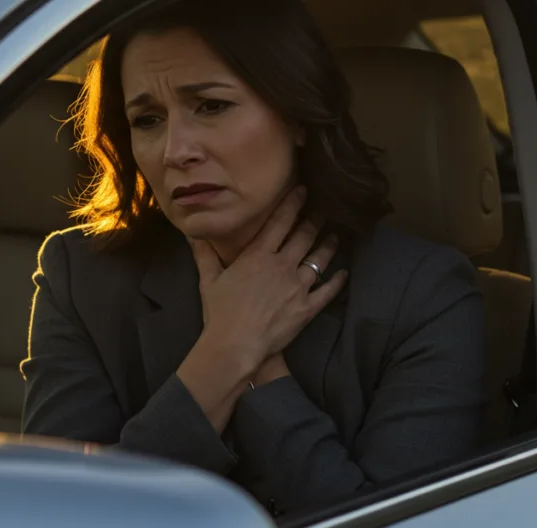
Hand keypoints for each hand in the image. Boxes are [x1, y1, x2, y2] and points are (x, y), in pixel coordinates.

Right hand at [176, 186, 346, 431]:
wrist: (235, 346)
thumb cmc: (219, 313)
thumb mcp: (209, 280)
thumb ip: (204, 254)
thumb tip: (193, 234)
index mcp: (258, 256)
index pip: (280, 222)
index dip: (294, 204)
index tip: (304, 190)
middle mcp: (282, 266)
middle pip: (304, 236)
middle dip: (316, 220)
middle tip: (324, 211)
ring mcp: (298, 286)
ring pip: (319, 259)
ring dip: (328, 245)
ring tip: (335, 236)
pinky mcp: (307, 308)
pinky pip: (327, 291)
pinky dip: (337, 281)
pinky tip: (343, 273)